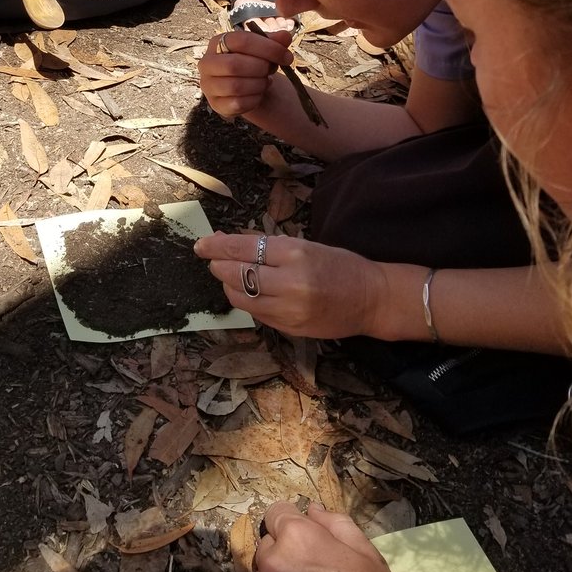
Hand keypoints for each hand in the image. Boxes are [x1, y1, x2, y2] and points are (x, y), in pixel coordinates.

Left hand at [193, 230, 386, 338]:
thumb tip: (227, 241)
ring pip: (240, 298)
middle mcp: (289, 282)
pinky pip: (256, 314)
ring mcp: (289, 310)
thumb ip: (267, 246)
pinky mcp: (289, 329)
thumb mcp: (305, 244)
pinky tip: (249, 292)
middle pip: (236, 274)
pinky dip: (246, 301)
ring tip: (230, 276)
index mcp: (295, 253)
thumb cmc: (340, 265)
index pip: (243, 248)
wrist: (370, 299)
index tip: (201, 244)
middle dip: (218, 266)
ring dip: (228, 286)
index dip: (217, 246)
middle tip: (212, 259)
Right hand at [198, 29, 293, 118]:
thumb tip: (285, 36)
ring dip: (259, 84)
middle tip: (272, 70)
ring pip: (236, 87)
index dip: (268, 48)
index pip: (242, 40)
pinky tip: (259, 94)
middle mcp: (207, 63)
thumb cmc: (254, 62)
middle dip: (261, 68)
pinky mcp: (216, 104)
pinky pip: (238, 104)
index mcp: (217, 42)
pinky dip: (255, 99)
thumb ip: (275, 41)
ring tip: (266, 81)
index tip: (286, 56)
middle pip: (234, 65)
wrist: (247, 86)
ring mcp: (208, 86)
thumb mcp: (264, 49)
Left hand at [249, 502, 406, 571]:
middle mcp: (272, 560)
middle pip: (268, 544)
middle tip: (312, 569)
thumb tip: (313, 510)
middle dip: (285, 551)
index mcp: (297, 536)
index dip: (292, 522)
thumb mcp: (365, 554)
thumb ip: (335, 524)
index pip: (275, 512)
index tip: (304, 536)